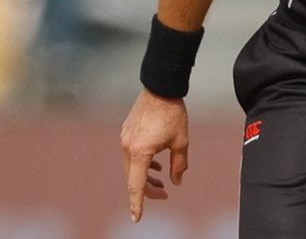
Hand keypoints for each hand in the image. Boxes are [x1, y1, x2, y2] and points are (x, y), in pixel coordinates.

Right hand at [120, 89, 189, 222]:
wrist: (160, 87)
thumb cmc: (172, 113)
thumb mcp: (181, 141)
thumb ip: (179, 164)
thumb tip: (176, 181)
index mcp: (140, 152)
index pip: (136, 185)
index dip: (138, 204)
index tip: (137, 218)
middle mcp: (128, 148)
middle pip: (133, 178)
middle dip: (148, 189)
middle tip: (164, 194)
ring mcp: (125, 139)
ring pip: (132, 167)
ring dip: (145, 176)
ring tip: (161, 181)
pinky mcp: (126, 132)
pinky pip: (131, 155)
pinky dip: (142, 164)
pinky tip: (155, 165)